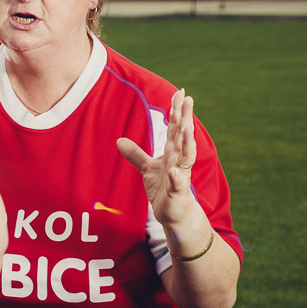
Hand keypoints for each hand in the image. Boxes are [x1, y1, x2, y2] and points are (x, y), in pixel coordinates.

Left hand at [116, 88, 197, 225]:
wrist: (174, 214)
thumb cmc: (163, 189)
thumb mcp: (147, 169)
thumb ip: (136, 154)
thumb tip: (119, 140)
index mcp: (173, 153)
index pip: (176, 128)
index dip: (177, 111)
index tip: (180, 93)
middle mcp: (179, 160)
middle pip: (183, 135)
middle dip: (185, 118)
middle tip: (188, 99)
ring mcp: (181, 176)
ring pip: (186, 156)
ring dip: (186, 142)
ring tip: (186, 127)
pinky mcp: (178, 193)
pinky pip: (178, 184)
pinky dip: (177, 178)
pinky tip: (175, 171)